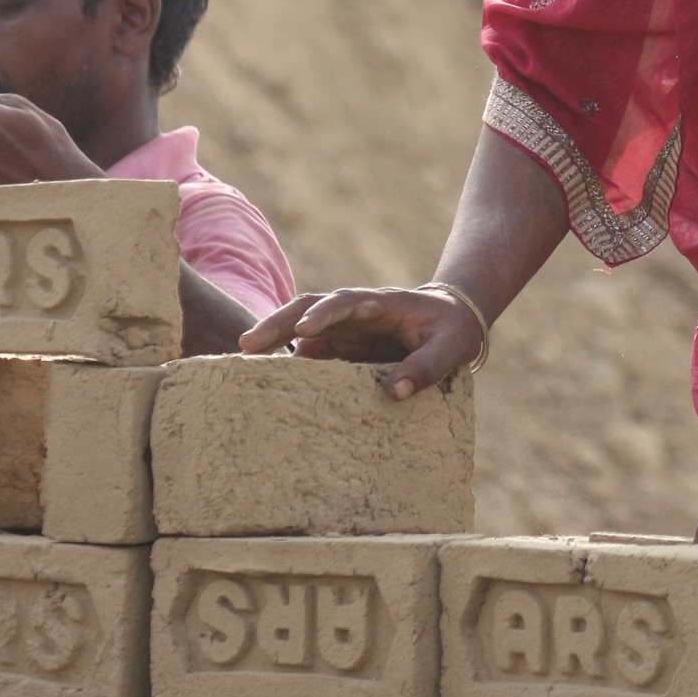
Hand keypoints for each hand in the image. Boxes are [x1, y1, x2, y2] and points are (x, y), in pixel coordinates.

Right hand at [240, 286, 482, 398]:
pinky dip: (288, 363)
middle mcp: (353, 313)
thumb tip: (396, 393)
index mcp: (379, 304)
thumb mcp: (450, 347)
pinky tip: (268, 381)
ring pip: (300, 329)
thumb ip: (427, 367)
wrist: (453, 320)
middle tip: (246, 345)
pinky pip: (310, 353)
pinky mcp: (342, 348)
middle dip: (277, 323)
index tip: (303, 330)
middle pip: (307, 309)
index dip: (323, 314)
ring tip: (244, 365)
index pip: (344, 302)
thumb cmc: (452, 330)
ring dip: (273, 342)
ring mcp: (344, 330)